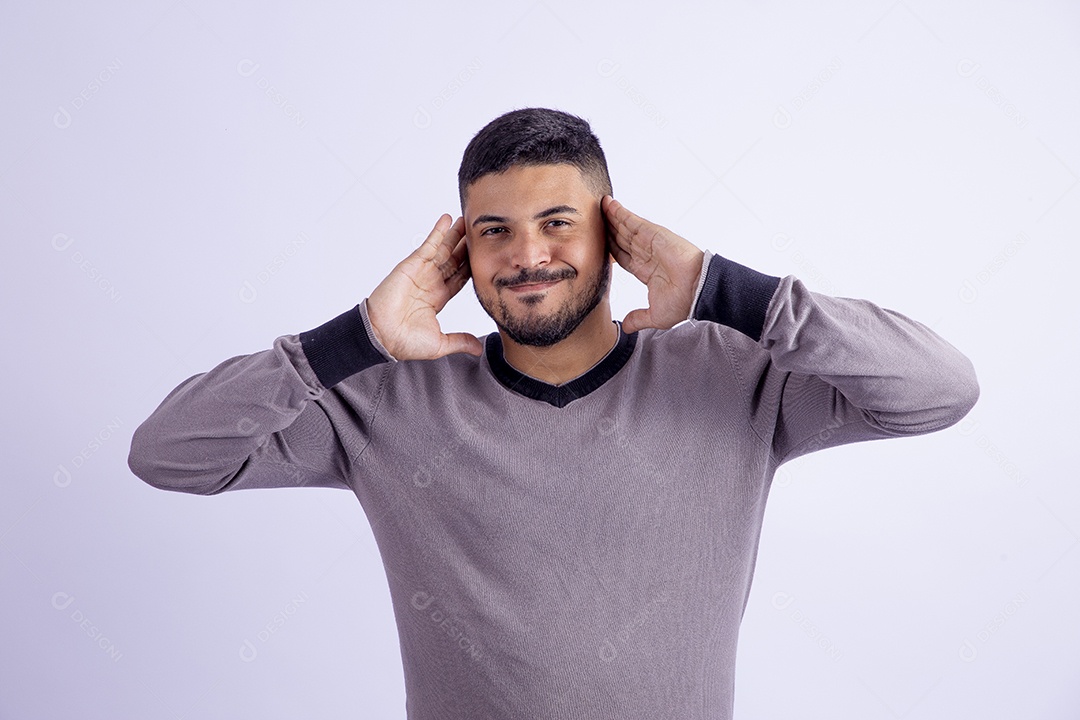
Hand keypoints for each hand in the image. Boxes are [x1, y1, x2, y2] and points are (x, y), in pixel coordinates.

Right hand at [367, 215, 482, 359]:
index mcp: (438, 298)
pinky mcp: (411, 265)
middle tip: (479, 233)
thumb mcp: (440, 344)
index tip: (485, 256)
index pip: (460, 278)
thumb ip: (460, 341)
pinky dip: (437, 232)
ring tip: (467, 220)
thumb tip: (478, 349)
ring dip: (454, 235)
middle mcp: (431, 283)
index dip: (471, 266)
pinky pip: (428, 245)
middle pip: (453, 260)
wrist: (382, 336)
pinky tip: (447, 219)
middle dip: (465, 247)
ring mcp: (421, 272)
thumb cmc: (404, 342)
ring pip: (443, 250)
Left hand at [602, 196, 704, 333]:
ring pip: (624, 227)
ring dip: (611, 216)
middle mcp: (647, 254)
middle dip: (608, 229)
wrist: (698, 290)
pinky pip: (632, 220)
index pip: (622, 257)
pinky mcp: (654, 233)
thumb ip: (638, 318)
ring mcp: (650, 242)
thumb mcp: (655, 315)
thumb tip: (626, 328)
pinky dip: (620, 211)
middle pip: (621, 238)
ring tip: (598, 205)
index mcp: (645, 271)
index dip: (609, 248)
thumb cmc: (684, 302)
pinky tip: (608, 204)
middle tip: (592, 219)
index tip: (597, 242)